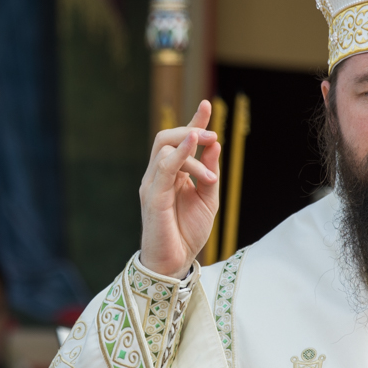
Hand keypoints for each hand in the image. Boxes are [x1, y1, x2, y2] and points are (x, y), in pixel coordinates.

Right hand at [139, 100, 220, 279]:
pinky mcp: (153, 195)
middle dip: (191, 129)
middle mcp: (159, 175)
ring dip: (192, 147)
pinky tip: (192, 144)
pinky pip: (163, 167)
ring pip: (165, 149)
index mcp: (172, 175)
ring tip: (213, 157)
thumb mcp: (208, 198)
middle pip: (167, 138)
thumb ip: (210, 172)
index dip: (194, 122)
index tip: (207, 105)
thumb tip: (214, 145)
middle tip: (214, 135)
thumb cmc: (188, 233)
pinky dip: (178, 153)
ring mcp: (153, 184)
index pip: (180, 141)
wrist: (175, 262)